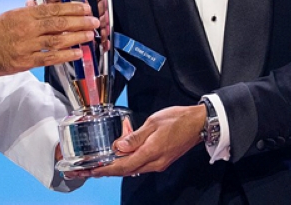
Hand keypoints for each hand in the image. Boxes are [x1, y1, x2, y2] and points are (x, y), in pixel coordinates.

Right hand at [0, 3, 97, 76]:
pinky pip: (49, 58)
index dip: (72, 8)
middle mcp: (26, 28)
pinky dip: (65, 55)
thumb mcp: (11, 15)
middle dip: (79, 21)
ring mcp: (26, 45)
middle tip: (92, 21)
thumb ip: (31, 12)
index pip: (52, 8)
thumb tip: (49, 5)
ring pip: (57, 40)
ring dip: (76, 37)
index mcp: (23, 14)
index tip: (85, 8)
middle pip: (58, 23)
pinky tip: (77, 53)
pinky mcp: (25, 61)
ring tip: (89, 35)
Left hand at [79, 104, 205, 176]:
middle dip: (108, 170)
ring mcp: (159, 163)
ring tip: (105, 160)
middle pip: (126, 170)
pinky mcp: (162, 161)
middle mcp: (155, 163)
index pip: (123, 166)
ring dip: (118, 165)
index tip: (92, 171)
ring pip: (133, 168)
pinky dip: (129, 161)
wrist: (198, 123)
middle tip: (92, 168)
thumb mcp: (153, 123)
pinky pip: (141, 164)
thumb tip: (119, 146)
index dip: (106, 170)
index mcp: (151, 152)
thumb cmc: (178, 119)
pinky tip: (123, 153)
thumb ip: (135, 137)